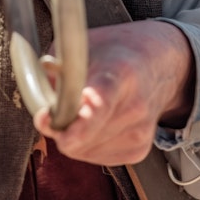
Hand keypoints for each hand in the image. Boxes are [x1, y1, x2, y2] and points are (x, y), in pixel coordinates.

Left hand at [34, 20, 195, 164]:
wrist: (159, 62)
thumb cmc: (116, 50)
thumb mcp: (82, 43)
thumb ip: (56, 69)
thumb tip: (40, 98)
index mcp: (120, 74)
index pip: (99, 105)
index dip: (73, 121)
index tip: (48, 122)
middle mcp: (134, 107)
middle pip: (82, 136)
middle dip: (60, 124)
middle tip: (57, 104)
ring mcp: (140, 132)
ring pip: (83, 151)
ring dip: (72, 135)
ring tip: (83, 106)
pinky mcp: (139, 150)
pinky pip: (95, 156)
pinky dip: (85, 142)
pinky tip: (94, 120)